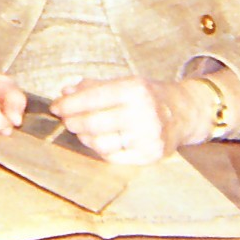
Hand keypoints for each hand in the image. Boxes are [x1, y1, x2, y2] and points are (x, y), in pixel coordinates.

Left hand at [49, 75, 218, 165]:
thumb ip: (93, 86)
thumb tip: (65, 92)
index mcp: (135, 89)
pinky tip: (99, 140)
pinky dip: (100, 149)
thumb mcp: (125, 82)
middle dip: (73, 122)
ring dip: (85, 138)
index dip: (69, 104)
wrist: (184, 113)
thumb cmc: (149, 96)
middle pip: (92, 123)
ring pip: (100, 144)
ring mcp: (148, 137)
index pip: (92, 98)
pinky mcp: (150, 155)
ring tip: (83, 130)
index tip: (56, 107)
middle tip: (66, 120)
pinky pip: (113, 157)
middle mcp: (143, 113)